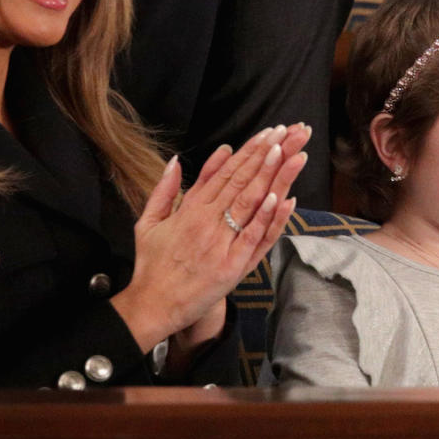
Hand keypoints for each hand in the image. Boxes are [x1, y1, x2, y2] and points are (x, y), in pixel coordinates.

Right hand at [112, 123, 309, 354]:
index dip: (249, 151)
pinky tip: (282, 197)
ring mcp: (222, 244)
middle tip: (288, 132)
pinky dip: (268, 217)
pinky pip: (253, 238)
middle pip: (242, 181)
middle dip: (267, 154)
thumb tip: (177, 160)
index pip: (225, 173)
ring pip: (251, 203)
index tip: (268, 134)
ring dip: (272, 176)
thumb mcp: (148, 222)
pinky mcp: (232, 267)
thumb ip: (164, 190)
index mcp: (190, 209)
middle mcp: (207, 222)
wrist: (152, 305)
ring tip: (290, 152)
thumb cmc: (151, 265)